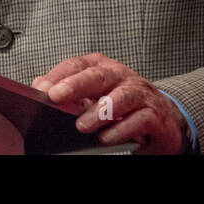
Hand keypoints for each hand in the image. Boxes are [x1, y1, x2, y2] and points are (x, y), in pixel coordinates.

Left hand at [32, 53, 187, 153]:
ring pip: (121, 97)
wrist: (163, 119)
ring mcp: (140, 94)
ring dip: (100, 110)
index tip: (41, 88)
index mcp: (103, 68)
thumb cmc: (124, 105)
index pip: (78, 64)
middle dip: (76, 85)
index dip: (58, 75)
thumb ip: (70, 92)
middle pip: (98, 76)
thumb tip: (40, 85)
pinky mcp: (154, 115)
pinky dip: (122, 129)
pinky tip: (107, 138)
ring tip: (82, 125)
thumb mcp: (95, 95)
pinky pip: (139, 120)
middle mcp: (121, 77)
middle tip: (56, 96)